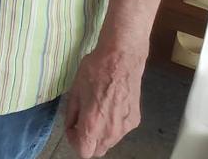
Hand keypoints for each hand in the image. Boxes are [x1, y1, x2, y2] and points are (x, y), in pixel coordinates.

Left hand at [64, 41, 145, 156]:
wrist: (122, 58)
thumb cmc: (95, 71)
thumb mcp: (75, 90)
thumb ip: (72, 113)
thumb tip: (71, 126)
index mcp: (93, 124)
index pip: (84, 152)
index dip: (74, 141)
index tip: (72, 127)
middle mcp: (111, 131)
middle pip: (98, 151)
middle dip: (87, 141)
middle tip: (81, 122)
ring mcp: (126, 127)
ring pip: (110, 142)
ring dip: (100, 134)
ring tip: (96, 111)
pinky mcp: (135, 120)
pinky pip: (120, 131)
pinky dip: (113, 126)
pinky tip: (110, 106)